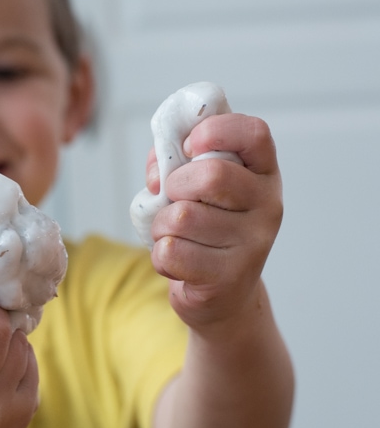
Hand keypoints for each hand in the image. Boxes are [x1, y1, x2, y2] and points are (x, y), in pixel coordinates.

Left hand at [147, 113, 282, 328]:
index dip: (215, 131)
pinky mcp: (230, 277)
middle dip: (176, 185)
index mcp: (262, 173)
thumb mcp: (192, 186)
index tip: (189, 146)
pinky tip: (179, 262)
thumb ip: (173, 162)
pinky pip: (171, 252)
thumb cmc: (202, 228)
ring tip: (175, 235)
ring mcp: (254, 243)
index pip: (254, 133)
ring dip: (161, 225)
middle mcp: (268, 205)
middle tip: (174, 198)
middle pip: (212, 175)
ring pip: (182, 217)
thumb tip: (159, 174)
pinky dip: (160, 256)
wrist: (223, 296)